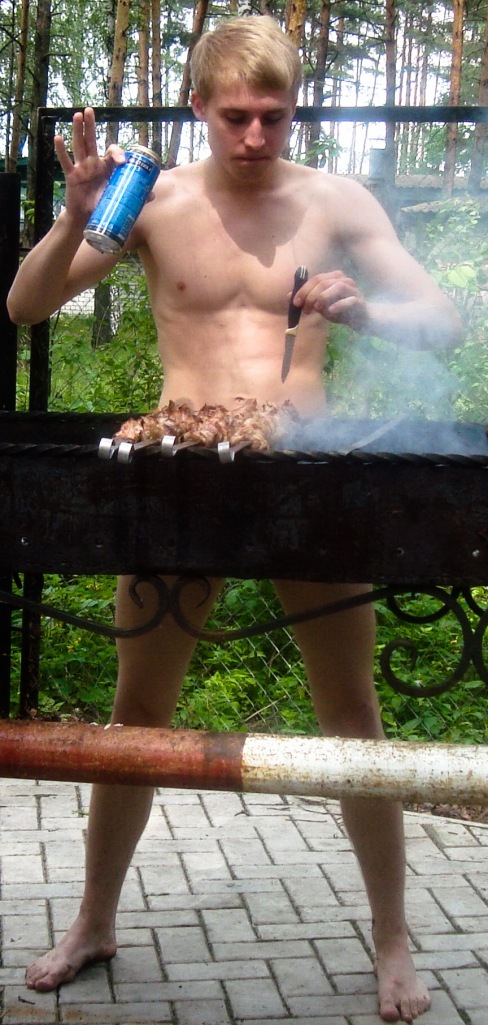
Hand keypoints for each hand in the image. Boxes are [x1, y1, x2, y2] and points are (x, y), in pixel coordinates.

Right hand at [55, 107, 124, 224]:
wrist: (87, 218)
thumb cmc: (102, 206)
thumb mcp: (118, 199)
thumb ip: (134, 196)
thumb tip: (152, 196)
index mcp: (106, 167)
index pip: (112, 152)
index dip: (117, 153)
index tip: (122, 162)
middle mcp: (92, 163)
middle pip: (91, 140)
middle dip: (91, 125)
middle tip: (90, 110)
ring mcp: (81, 168)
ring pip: (79, 146)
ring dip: (78, 130)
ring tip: (77, 115)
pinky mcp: (71, 176)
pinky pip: (65, 162)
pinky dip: (61, 150)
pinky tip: (57, 137)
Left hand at [292, 270, 368, 331]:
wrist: (362, 319)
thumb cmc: (340, 310)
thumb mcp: (320, 305)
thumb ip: (307, 299)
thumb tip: (288, 296)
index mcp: (333, 278)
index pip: (315, 279)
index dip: (303, 290)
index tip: (295, 303)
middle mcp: (343, 280)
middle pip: (324, 282)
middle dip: (311, 295)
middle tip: (305, 309)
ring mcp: (353, 289)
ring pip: (337, 287)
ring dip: (324, 297)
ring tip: (316, 308)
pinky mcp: (359, 301)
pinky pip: (349, 300)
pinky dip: (339, 305)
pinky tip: (330, 311)